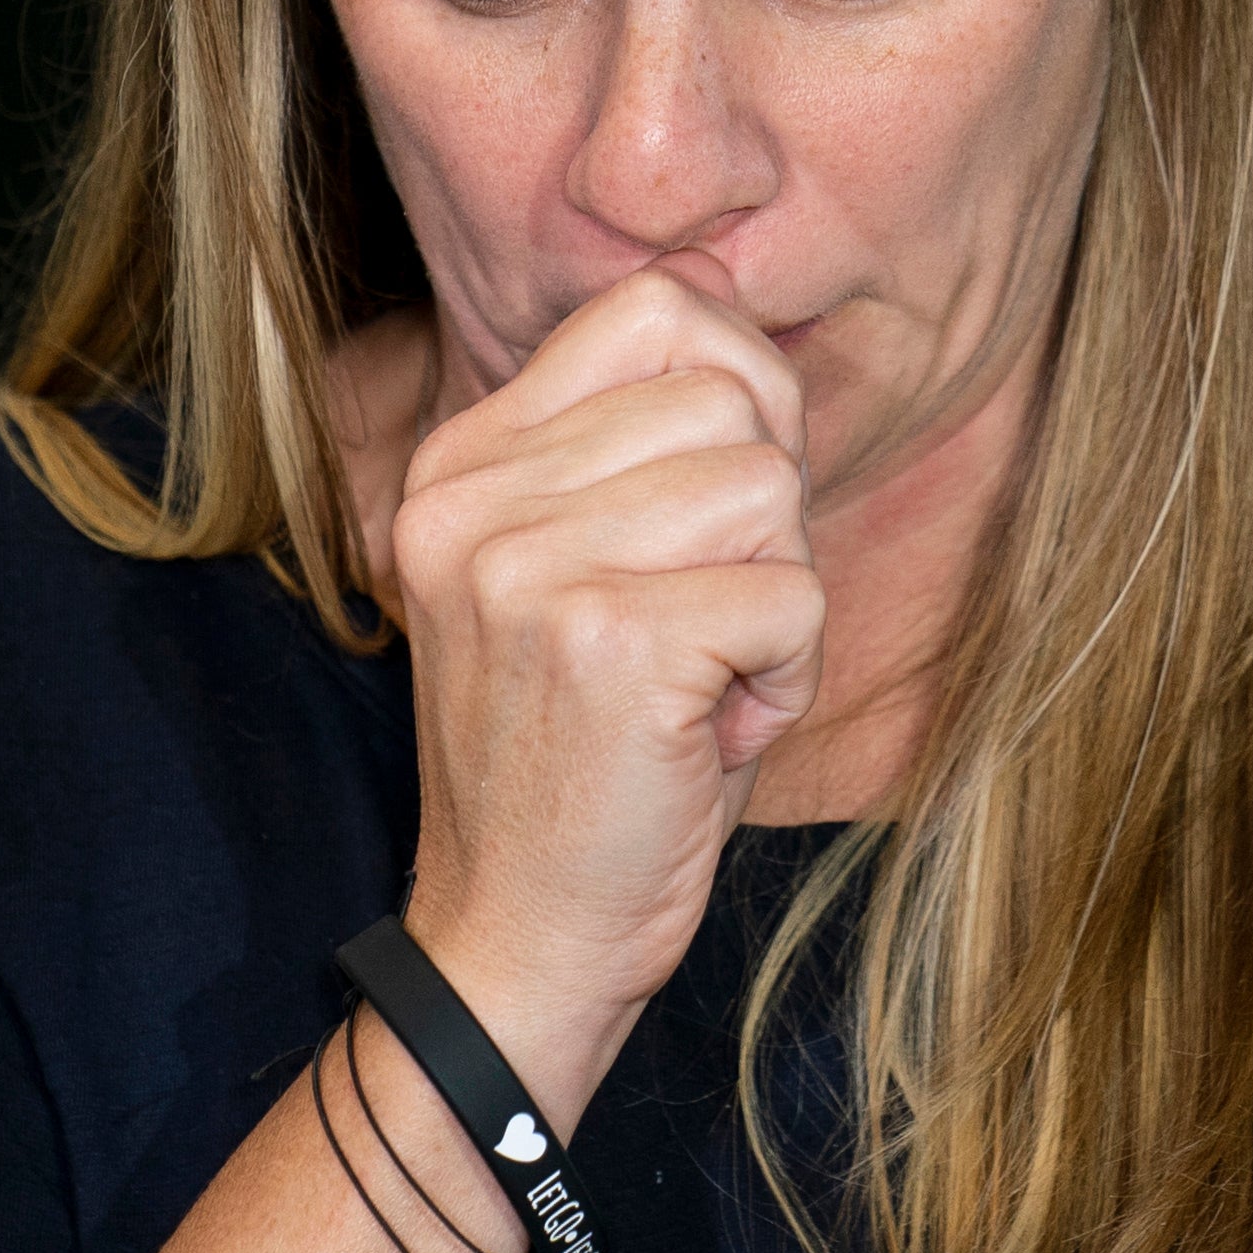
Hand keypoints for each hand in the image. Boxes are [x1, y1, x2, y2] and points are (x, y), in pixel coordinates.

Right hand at [388, 252, 822, 1121]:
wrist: (518, 942)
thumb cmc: (587, 764)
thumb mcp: (581, 575)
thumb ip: (642, 455)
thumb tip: (760, 345)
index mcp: (459, 462)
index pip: (657, 309)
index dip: (742, 399)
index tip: (716, 520)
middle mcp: (471, 497)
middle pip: (731, 397)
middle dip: (766, 522)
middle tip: (704, 632)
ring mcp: (526, 565)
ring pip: (769, 490)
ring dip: (778, 602)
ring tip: (702, 687)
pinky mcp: (605, 642)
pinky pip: (793, 596)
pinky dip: (789, 677)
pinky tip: (712, 734)